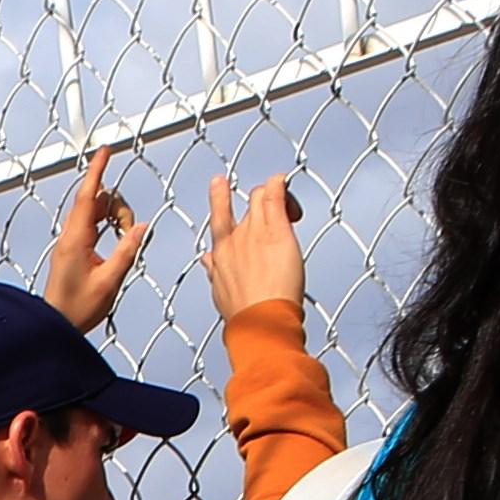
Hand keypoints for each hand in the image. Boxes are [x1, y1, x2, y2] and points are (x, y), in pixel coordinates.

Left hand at [43, 150, 144, 331]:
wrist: (55, 325)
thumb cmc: (77, 309)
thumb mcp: (109, 281)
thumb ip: (127, 252)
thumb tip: (142, 227)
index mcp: (75, 240)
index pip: (88, 197)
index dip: (97, 171)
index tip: (105, 150)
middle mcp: (70, 236)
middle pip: (98, 201)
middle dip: (119, 207)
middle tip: (129, 233)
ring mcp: (71, 241)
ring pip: (97, 212)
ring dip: (116, 218)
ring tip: (125, 241)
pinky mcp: (74, 248)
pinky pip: (93, 224)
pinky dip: (109, 226)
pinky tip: (118, 237)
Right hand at [202, 171, 304, 322]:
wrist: (258, 320)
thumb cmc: (244, 314)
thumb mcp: (222, 293)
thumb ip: (216, 272)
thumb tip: (208, 261)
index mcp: (220, 255)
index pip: (219, 221)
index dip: (219, 200)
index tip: (220, 185)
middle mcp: (233, 239)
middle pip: (241, 206)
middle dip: (254, 200)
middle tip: (271, 207)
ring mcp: (253, 231)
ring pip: (259, 195)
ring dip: (274, 196)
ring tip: (291, 212)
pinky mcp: (275, 227)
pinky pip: (274, 191)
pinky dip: (279, 182)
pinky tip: (286, 179)